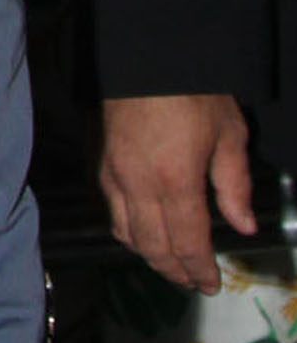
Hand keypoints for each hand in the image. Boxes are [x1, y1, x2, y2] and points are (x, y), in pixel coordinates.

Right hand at [100, 93, 256, 293]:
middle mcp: (139, 186)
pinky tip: (141, 232)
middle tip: (191, 281)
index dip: (200, 270)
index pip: (188, 243)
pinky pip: (111, 212)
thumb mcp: (229, 133)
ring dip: (149, 256)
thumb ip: (235, 184)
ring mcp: (114, 177)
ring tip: (169, 263)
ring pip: (126, 235)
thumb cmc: (192, 90)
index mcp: (176, 181)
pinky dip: (127, 232)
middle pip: (154, 248)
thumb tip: (243, 224)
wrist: (144, 58)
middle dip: (175, 271)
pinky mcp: (98, 165)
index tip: (210, 284)